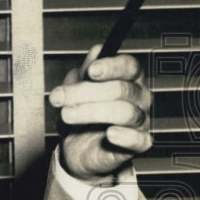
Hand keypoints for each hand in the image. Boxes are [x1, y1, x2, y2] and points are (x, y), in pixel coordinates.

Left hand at [49, 45, 152, 183]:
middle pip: (121, 89)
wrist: (76, 148)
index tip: (91, 71)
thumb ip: (85, 71)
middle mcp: (138, 97)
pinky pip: (139, 140)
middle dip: (86, 92)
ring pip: (125, 112)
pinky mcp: (138, 144)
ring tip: (67, 114)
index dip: (111, 67)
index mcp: (126, 78)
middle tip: (59, 97)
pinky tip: (110, 134)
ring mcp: (141, 121)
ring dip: (92, 112)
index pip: (128, 66)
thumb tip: (97, 51)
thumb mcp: (75, 89)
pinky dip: (126, 136)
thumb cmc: (80, 114)